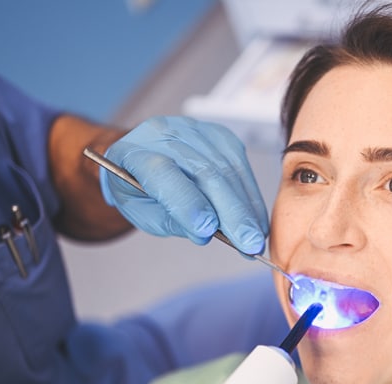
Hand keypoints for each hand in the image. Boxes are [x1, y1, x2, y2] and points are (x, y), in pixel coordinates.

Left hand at [100, 116, 268, 253]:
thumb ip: (172, 222)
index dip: (188, 202)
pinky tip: (256, 219)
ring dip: (247, 208)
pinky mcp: (220, 135)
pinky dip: (251, 196)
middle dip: (232, 213)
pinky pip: (242, 166)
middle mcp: (165, 134)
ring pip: (229, 169)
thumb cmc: (141, 191)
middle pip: (205, 172)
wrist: (144, 159)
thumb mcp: (145, 214)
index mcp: (135, 154)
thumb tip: (208, 233)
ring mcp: (195, 131)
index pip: (163, 173)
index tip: (208, 230)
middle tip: (249, 244)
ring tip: (256, 238)